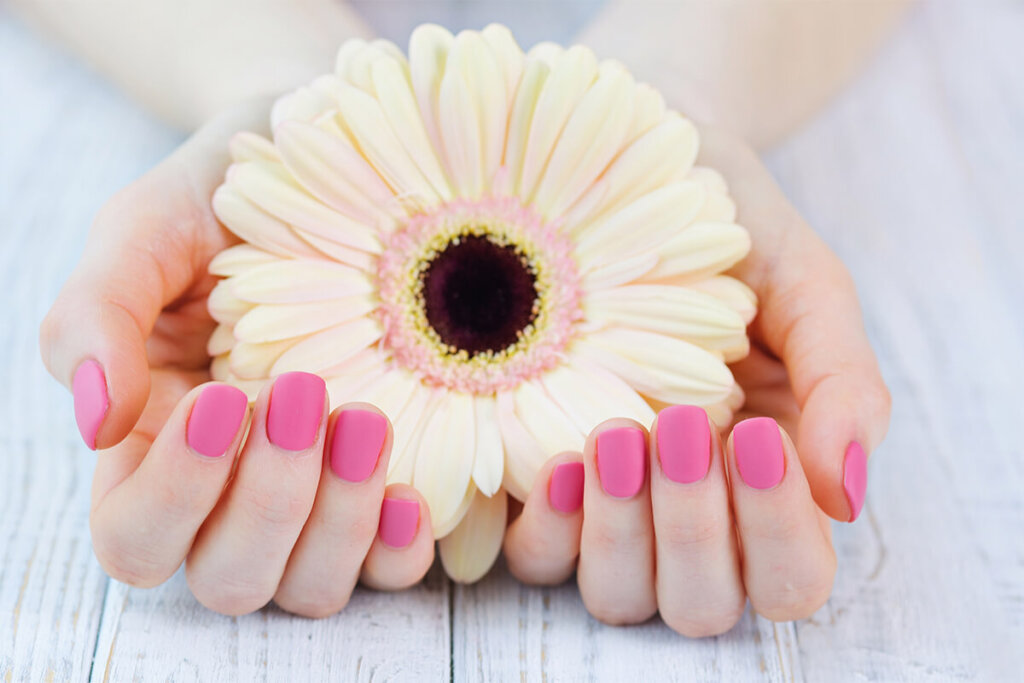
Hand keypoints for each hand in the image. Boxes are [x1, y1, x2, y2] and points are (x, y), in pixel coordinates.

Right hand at [39, 103, 434, 615]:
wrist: (321, 164)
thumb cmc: (220, 202)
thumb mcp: (143, 234)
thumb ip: (97, 317)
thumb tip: (97, 420)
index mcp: (152, 450)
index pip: (137, 535)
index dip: (176, 492)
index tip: (223, 397)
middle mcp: (229, 494)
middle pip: (229, 576)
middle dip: (268, 500)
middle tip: (305, 392)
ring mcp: (312, 501)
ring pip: (308, 586)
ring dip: (337, 523)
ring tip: (366, 422)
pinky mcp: (382, 490)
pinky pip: (389, 569)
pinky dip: (398, 549)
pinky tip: (414, 493)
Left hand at [502, 126, 891, 634]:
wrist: (638, 161)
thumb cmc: (730, 224)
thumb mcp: (808, 286)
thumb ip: (842, 384)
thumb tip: (846, 496)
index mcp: (769, 478)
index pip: (789, 571)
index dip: (778, 533)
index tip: (756, 435)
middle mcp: (690, 507)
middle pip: (701, 602)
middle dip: (696, 531)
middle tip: (680, 427)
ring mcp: (610, 502)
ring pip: (617, 593)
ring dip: (620, 535)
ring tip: (616, 436)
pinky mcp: (534, 479)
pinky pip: (534, 555)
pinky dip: (548, 526)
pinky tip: (555, 456)